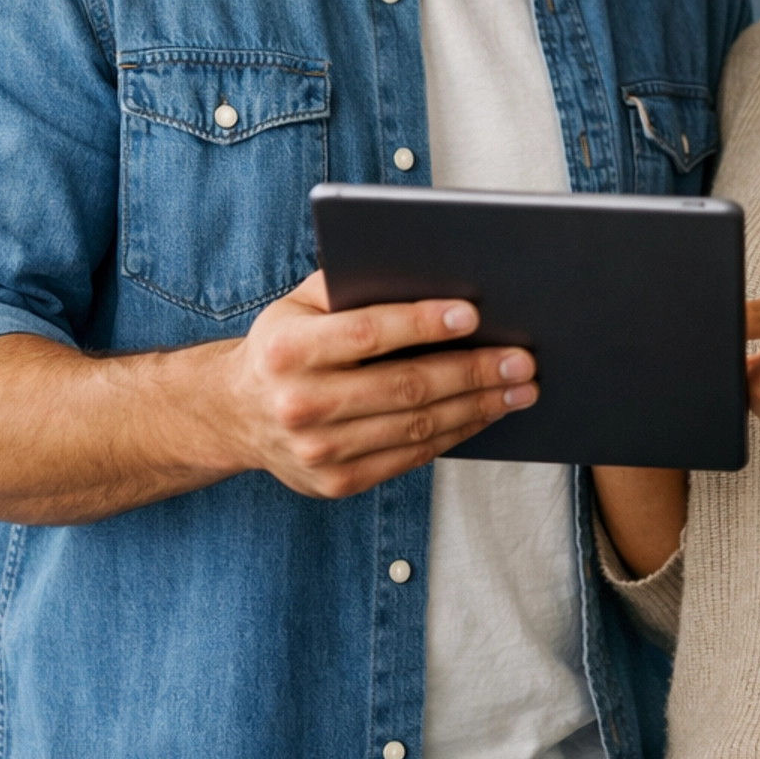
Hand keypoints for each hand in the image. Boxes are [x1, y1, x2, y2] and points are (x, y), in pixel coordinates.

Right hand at [218, 272, 537, 498]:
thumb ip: (352, 284)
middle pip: (404, 387)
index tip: (473, 314)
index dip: (423, 324)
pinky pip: (410, 458)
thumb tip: (432, 275)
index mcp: (287, 349)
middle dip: (472, 372)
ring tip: (520, 388)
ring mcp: (318, 452)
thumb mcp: (300, 302)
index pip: (368, 334)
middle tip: (522, 359)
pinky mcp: (337, 483)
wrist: (236, 414)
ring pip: (416, 428)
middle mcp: (299, 403)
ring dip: (477, 407)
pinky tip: (485, 413)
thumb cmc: (287, 342)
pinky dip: (455, 434)